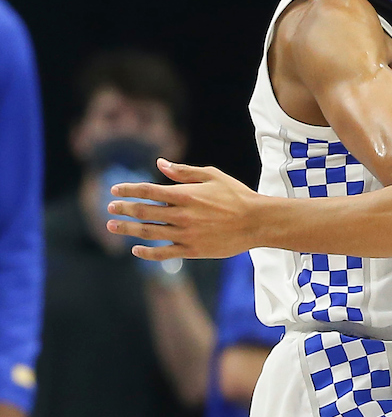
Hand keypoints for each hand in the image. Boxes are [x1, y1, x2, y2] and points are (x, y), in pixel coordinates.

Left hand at [106, 159, 263, 260]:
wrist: (257, 222)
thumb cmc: (237, 195)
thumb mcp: (213, 176)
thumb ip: (184, 171)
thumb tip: (159, 163)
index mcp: (186, 194)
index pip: (148, 190)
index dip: (128, 189)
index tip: (115, 190)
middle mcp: (181, 214)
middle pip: (143, 212)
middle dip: (123, 209)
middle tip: (110, 208)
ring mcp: (185, 234)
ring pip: (148, 232)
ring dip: (127, 229)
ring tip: (112, 227)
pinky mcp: (192, 250)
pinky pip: (163, 253)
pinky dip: (147, 252)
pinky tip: (136, 249)